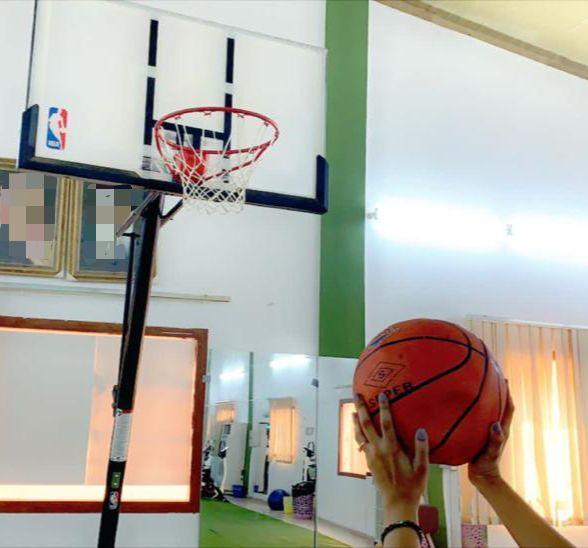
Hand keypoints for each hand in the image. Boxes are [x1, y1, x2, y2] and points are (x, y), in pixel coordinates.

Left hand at [353, 392, 428, 521]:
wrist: (397, 503)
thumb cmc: (412, 485)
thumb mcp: (422, 468)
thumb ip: (421, 448)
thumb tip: (421, 430)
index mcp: (391, 448)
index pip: (386, 422)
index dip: (384, 407)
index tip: (382, 394)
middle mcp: (378, 449)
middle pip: (366, 424)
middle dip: (361, 408)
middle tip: (356, 395)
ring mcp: (371, 455)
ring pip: (359, 434)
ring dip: (355, 421)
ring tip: (352, 410)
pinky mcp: (369, 462)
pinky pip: (360, 444)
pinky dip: (357, 434)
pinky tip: (358, 431)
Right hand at [468, 386, 514, 486]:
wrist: (482, 477)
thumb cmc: (486, 465)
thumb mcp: (490, 453)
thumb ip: (494, 441)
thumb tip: (496, 425)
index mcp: (502, 429)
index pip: (508, 408)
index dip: (508, 393)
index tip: (504, 379)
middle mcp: (497, 427)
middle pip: (501, 405)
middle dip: (498, 391)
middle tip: (491, 376)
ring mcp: (489, 431)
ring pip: (490, 410)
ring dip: (488, 398)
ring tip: (479, 385)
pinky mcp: (480, 434)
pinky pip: (479, 417)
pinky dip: (476, 409)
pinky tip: (466, 405)